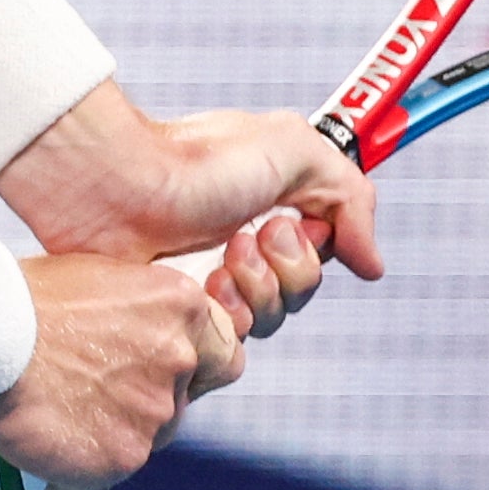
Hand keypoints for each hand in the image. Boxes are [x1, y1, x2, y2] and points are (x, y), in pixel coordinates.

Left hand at [0, 84, 384, 293]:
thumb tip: (371, 264)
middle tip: (249, 234)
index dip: (317, 249)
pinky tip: (202, 286)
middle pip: (300, 293)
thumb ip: (352, 197)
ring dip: (258, 288)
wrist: (117, 189)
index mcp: (267, 207)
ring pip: (271, 320)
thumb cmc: (195, 160)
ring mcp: (208, 279)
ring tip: (222, 256)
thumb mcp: (294, 148)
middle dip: (289, 269)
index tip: (297, 223)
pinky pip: (233, 341)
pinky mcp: (181, 311)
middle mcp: (240, 245)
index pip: (321, 254)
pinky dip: (227, 314)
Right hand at [0, 251, 244, 489]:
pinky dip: (80, 463)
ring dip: (111, 430)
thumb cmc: (17, 294)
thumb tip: (127, 331)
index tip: (153, 365)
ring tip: (56, 412)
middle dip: (143, 397)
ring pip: (146, 435)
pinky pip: (107, 470)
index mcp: (180, 305)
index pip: (221, 352)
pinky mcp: (122, 456)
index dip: (190, 364)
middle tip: (90, 389)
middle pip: (180, 397)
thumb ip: (130, 309)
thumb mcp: (91, 277)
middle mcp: (179, 359)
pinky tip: (46, 444)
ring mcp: (154, 413)